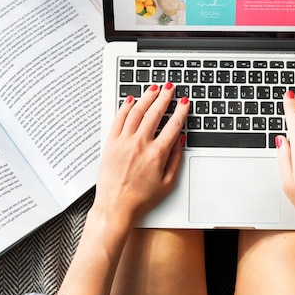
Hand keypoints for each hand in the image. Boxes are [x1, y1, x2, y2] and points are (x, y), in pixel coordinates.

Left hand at [93, 82, 189, 227]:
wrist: (115, 207)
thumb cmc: (141, 198)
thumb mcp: (168, 183)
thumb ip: (176, 159)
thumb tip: (180, 141)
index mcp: (157, 154)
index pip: (173, 125)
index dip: (181, 111)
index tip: (184, 102)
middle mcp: (140, 144)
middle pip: (155, 113)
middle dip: (164, 97)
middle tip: (169, 88)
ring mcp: (124, 142)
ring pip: (136, 112)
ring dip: (147, 97)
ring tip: (153, 88)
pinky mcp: (111, 143)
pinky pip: (119, 119)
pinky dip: (125, 107)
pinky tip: (131, 100)